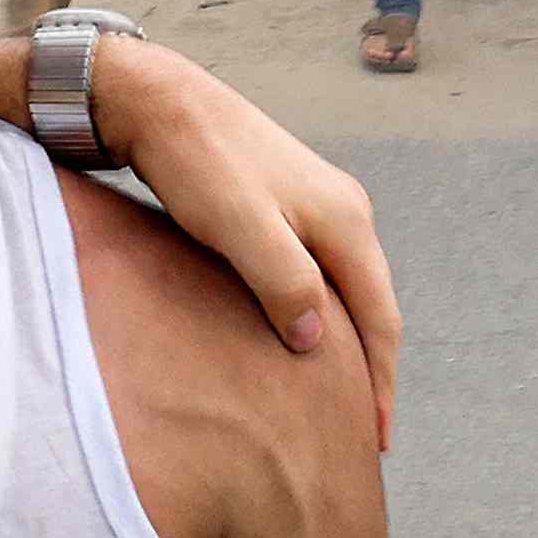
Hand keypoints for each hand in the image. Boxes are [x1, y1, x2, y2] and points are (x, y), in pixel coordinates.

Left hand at [81, 36, 404, 437]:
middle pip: (373, 306)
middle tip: (363, 431)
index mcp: (345, 220)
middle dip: (372, 369)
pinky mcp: (285, 204)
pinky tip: (301, 337)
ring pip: (345, 290)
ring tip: (336, 394)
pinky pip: (319, 275)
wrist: (155, 99)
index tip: (376, 439)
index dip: (381, 382)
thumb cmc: (194, 161)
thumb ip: (283, 281)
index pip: (381, 318)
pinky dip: (321, 315)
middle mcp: (345, 211)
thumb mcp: (238, 225)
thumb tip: (318, 341)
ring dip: (346, 343)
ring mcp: (317, 205)